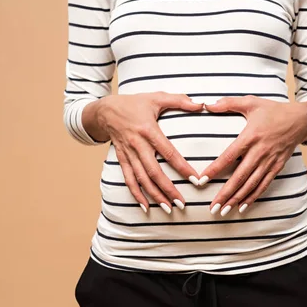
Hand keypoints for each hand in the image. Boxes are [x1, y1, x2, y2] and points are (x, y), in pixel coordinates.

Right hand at [95, 92, 204, 213]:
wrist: (104, 110)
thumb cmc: (134, 103)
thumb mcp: (156, 97)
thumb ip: (179, 100)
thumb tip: (201, 104)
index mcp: (148, 130)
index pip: (168, 152)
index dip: (181, 167)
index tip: (195, 179)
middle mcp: (137, 144)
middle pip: (153, 171)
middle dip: (168, 189)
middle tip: (182, 203)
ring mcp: (128, 154)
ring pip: (141, 179)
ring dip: (154, 195)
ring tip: (168, 209)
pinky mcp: (122, 159)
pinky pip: (129, 179)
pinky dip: (136, 194)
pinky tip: (145, 207)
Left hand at [198, 95, 306, 215]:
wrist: (301, 119)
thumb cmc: (274, 110)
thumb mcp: (251, 102)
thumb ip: (228, 103)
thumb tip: (207, 104)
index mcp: (251, 136)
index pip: (229, 156)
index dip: (215, 169)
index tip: (202, 180)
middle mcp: (260, 152)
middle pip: (240, 177)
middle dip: (225, 194)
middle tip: (212, 207)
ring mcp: (270, 161)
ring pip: (251, 184)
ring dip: (237, 199)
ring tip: (224, 211)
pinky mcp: (277, 167)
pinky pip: (264, 185)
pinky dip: (253, 197)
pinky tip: (243, 207)